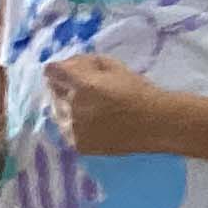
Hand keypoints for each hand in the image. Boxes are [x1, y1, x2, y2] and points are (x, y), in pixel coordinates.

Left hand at [41, 53, 176, 157]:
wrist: (155, 124)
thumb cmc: (138, 91)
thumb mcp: (115, 66)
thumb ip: (86, 63)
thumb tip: (67, 66)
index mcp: (83, 85)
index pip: (51, 71)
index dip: (59, 69)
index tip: (69, 73)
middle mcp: (73, 108)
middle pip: (52, 91)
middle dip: (64, 87)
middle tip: (84, 90)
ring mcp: (73, 129)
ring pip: (56, 112)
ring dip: (67, 107)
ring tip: (90, 108)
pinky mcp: (77, 145)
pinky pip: (65, 130)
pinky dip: (74, 125)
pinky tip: (93, 123)